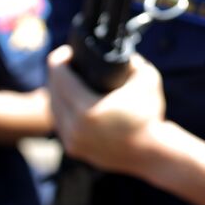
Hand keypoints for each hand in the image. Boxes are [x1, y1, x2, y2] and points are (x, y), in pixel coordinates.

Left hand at [47, 45, 170, 178]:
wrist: (152, 153)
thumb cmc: (150, 114)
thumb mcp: (147, 78)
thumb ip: (133, 60)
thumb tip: (120, 51)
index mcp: (86, 109)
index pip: (59, 75)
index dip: (61, 58)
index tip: (70, 52)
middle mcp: (73, 127)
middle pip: (52, 90)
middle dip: (58, 73)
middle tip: (68, 62)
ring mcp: (71, 141)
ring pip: (52, 108)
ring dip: (57, 91)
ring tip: (67, 79)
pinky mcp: (73, 149)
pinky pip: (59, 123)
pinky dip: (62, 109)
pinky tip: (69, 100)